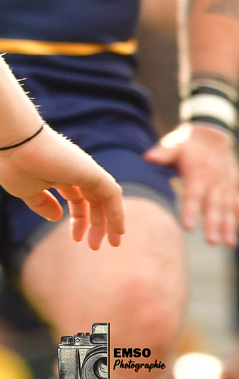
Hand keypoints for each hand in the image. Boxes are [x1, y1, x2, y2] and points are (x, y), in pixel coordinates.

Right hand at [0, 126, 124, 249]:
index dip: (78, 220)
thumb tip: (57, 218)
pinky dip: (117, 212)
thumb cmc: (14, 164)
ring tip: (113, 244)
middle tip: (94, 246)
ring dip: (110, 223)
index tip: (76, 239)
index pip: (76, 199)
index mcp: (57, 175)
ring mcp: (84, 171)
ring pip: (106, 199)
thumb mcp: (25, 191)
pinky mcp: (92, 172)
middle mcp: (74, 172)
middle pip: (92, 201)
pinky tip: (119, 230)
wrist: (16, 142)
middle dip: (95, 224)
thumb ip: (42, 204)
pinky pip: (112, 194)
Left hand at [145, 123, 238, 246]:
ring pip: (228, 208)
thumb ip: (163, 153)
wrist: (211, 134)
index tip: (188, 227)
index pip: (193, 196)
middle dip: (213, 224)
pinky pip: (238, 201)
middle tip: (211, 242)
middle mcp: (213, 182)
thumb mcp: (174, 144)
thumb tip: (148, 158)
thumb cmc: (187, 142)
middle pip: (213, 206)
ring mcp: (225, 185)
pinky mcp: (233, 186)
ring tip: (228, 244)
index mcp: (197, 174)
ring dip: (229, 226)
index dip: (190, 211)